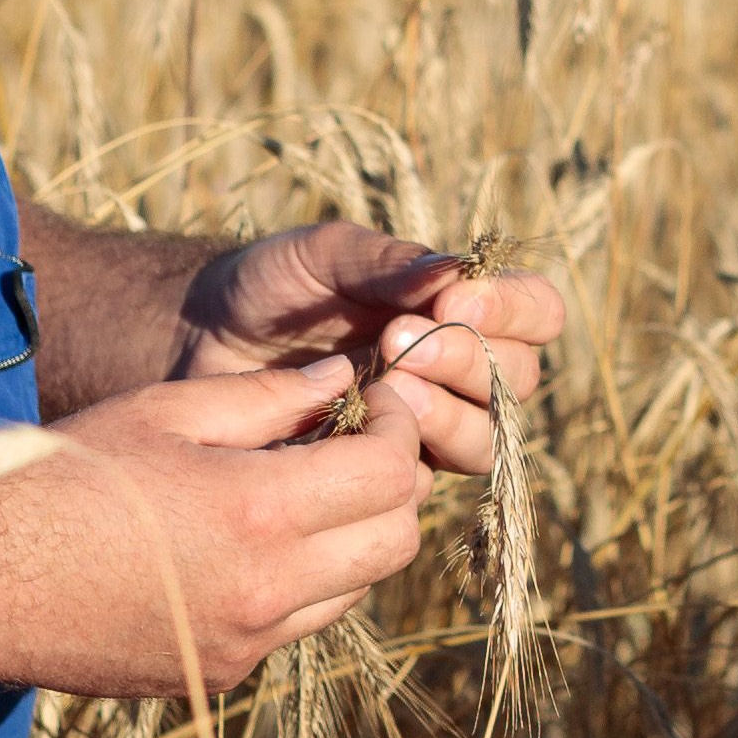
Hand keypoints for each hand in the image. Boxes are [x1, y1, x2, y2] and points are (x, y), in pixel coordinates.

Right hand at [0, 359, 432, 696]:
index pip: (391, 474)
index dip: (399, 428)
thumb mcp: (164, 410)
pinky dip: (301, 580)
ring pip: (354, 588)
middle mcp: (266, 591)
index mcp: (257, 512)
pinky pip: (298, 623)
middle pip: (394, 541)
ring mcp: (245, 643)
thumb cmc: (60, 474)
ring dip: (350, 537)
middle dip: (391, 485)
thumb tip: (341, 381)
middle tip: (356, 442)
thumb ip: (266, 397)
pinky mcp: (220, 674)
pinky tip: (247, 541)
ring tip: (300, 488)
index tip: (379, 400)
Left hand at [176, 220, 572, 475]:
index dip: (512, 310)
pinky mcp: (388, 475)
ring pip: (486, 441)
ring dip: (447, 414)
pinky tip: (355, 430)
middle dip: (469, 360)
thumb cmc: (274, 286)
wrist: (200, 341)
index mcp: (464, 308)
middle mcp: (460, 372)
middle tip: (398, 340)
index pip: (537, 313)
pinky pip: (426, 482)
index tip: (453, 299)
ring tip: (387, 388)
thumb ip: (392, 263)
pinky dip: (400, 457)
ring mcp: (429, 428)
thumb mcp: (329, 254)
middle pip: (518, 382)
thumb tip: (458, 274)